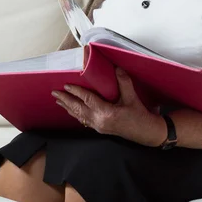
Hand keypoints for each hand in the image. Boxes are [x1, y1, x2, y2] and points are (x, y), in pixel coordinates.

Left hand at [51, 67, 166, 145]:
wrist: (147, 133)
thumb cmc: (140, 116)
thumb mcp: (132, 98)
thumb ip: (124, 82)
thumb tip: (117, 68)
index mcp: (106, 113)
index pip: (87, 99)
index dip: (76, 91)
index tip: (66, 85)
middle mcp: (99, 121)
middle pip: (78, 109)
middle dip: (66, 100)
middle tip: (55, 93)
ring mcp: (99, 126)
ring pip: (79, 116)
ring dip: (68, 108)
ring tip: (58, 101)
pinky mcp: (100, 129)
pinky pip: (84, 120)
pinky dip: (76, 114)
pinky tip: (72, 111)